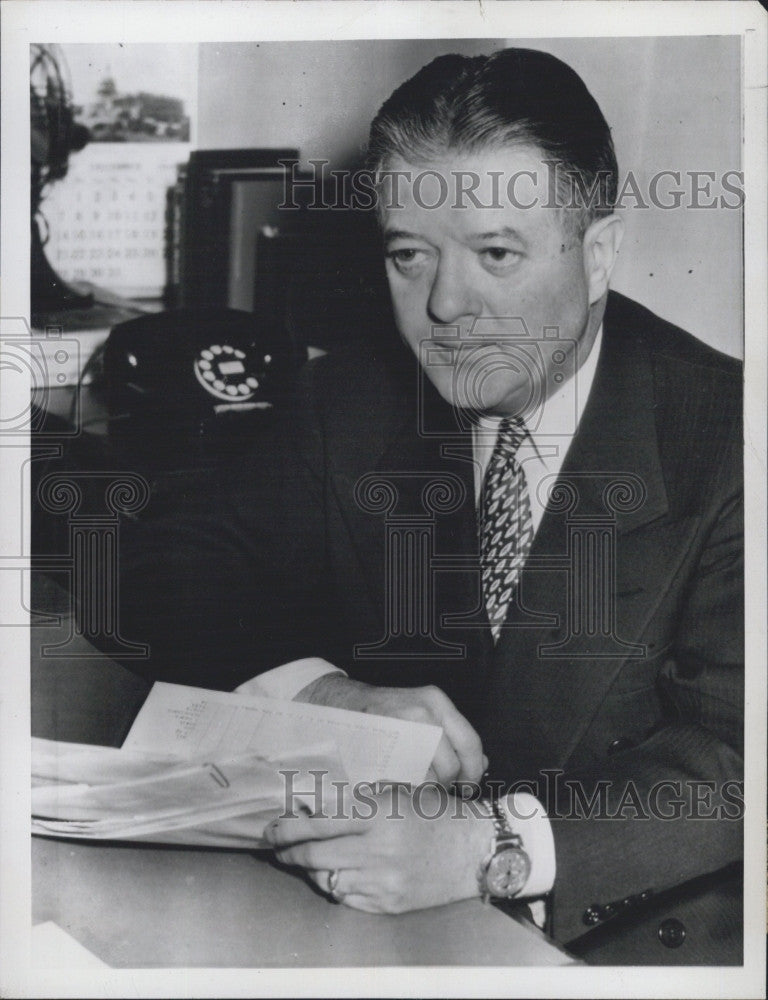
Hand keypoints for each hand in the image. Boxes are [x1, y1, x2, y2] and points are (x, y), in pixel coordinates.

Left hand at [263, 784, 492, 913]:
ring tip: (302, 859)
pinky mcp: (389, 904)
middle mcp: (378, 848)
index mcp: (379, 813)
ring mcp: (383, 880)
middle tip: (277, 846)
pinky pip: (346, 898)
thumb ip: (359, 798)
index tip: (272, 827)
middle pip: (313, 854)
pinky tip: (334, 874)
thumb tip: (313, 803)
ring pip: (325, 879)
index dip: (288, 826)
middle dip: (288, 850)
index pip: (317, 821)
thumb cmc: (437, 814)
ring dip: (308, 869)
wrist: (476, 849)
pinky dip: (334, 886)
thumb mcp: (399, 792)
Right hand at [296, 674, 486, 787]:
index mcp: (436, 701)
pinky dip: (404, 789)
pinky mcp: (378, 748)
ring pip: (427, 778)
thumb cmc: (388, 714)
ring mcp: (398, 729)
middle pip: (450, 766)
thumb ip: (454, 737)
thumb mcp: (425, 713)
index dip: (473, 771)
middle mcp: (421, 712)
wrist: (341, 704)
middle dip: (447, 784)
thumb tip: (482, 765)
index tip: (469, 786)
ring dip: (425, 788)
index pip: (470, 743)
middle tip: (437, 786)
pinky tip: (398, 782)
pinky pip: (402, 782)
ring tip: (414, 781)